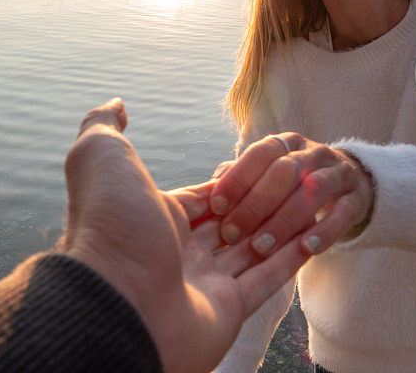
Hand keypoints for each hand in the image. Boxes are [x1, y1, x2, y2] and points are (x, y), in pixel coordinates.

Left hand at [62, 99, 311, 372]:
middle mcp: (181, 251)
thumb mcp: (99, 157)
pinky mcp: (230, 311)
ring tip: (314, 203)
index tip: (265, 163)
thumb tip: (117, 103)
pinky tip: (316, 236)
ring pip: (255, 249)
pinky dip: (292, 258)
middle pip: (234, 221)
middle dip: (262, 203)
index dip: (235, 180)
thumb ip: (106, 126)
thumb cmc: (108, 223)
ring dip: (283, 227)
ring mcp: (205, 283)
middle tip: (296, 181)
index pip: (207, 195)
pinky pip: (268, 279)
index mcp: (157, 218)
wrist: (113, 302)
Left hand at [209, 133, 374, 256]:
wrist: (347, 184)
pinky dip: (325, 231)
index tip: (215, 206)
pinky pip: (343, 214)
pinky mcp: (356, 199)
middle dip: (256, 203)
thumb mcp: (268, 175)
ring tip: (261, 248)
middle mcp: (312, 153)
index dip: (238, 178)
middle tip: (232, 234)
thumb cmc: (292, 185)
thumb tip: (207, 190)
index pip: (260, 154)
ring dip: (284, 221)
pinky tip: (306, 249)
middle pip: (285, 172)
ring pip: (313, 191)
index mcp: (286, 144)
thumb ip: (240, 179)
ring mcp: (338, 173)